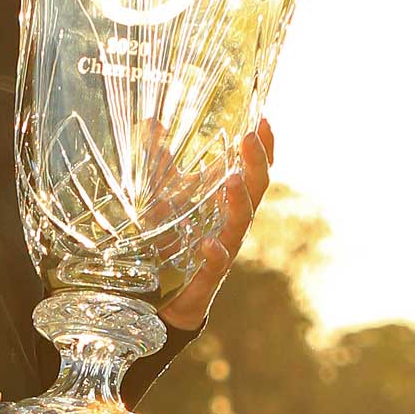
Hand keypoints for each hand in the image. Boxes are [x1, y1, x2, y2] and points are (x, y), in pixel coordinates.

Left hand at [158, 118, 274, 330]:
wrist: (161, 294)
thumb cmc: (166, 237)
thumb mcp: (157, 193)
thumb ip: (156, 160)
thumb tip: (151, 121)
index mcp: (223, 199)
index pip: (251, 169)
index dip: (262, 147)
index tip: (263, 119)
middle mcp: (229, 221)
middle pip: (254, 189)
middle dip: (256, 162)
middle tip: (251, 137)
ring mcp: (222, 247)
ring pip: (241, 222)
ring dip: (239, 200)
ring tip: (234, 179)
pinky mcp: (207, 274)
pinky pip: (217, 263)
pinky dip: (214, 253)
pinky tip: (207, 243)